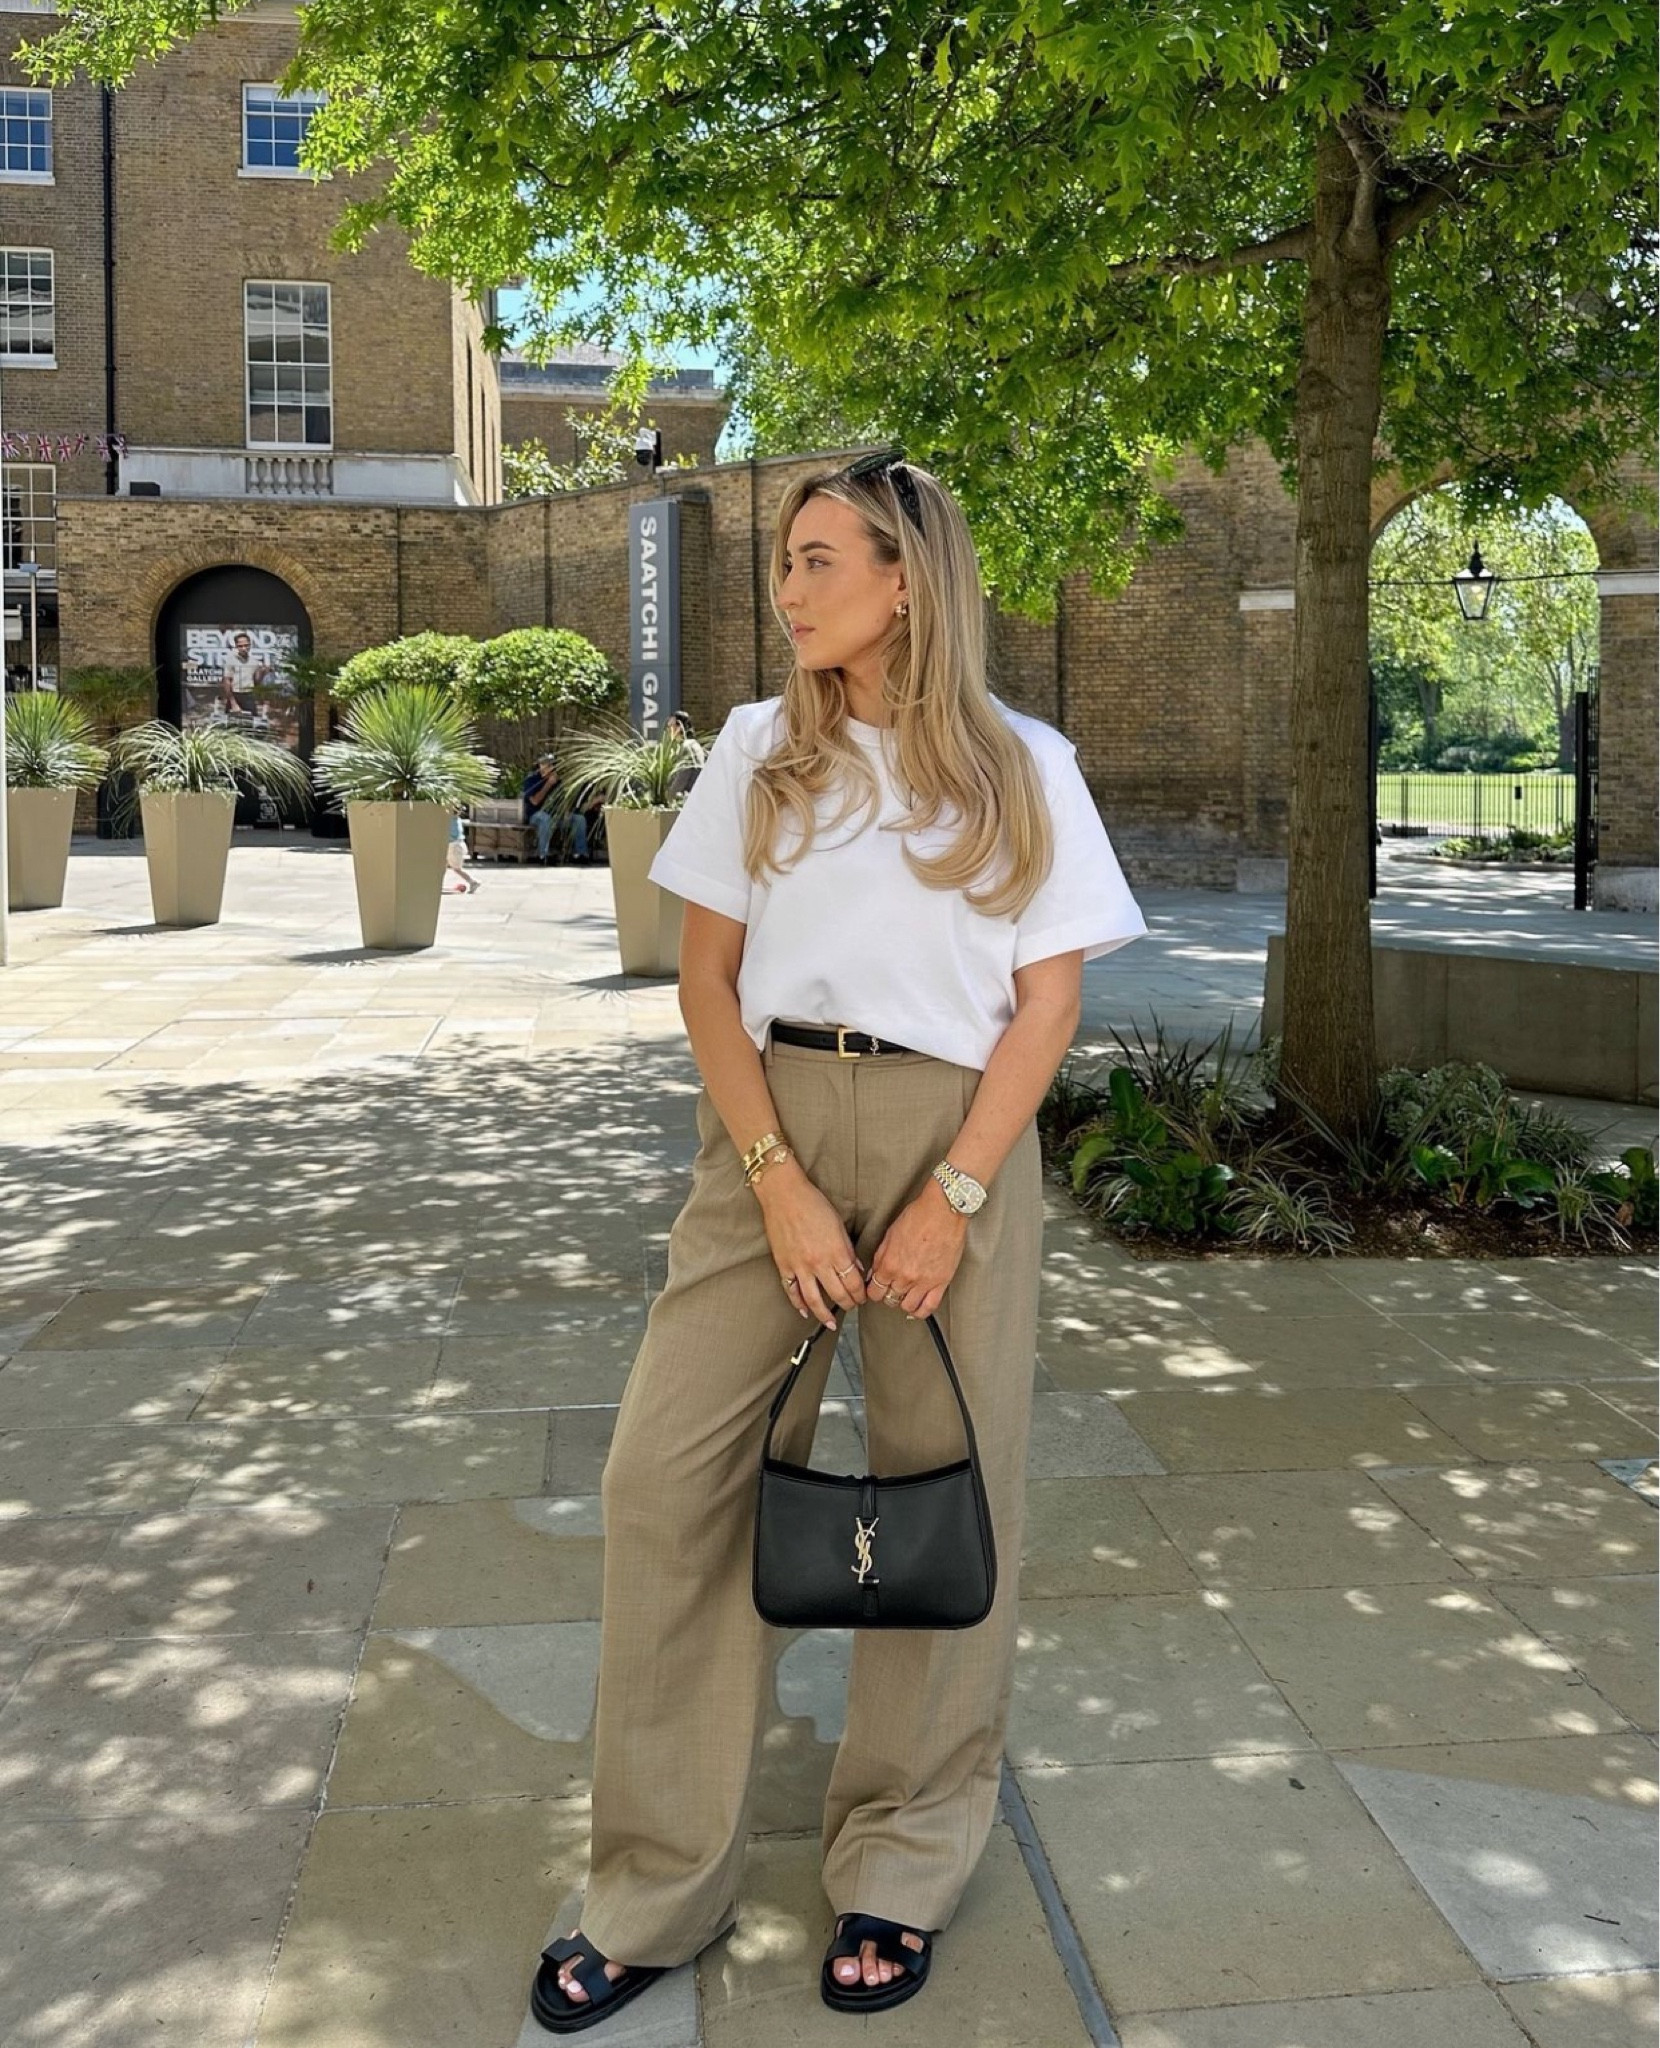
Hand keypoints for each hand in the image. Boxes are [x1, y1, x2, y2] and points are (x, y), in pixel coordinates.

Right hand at [754, 1162, 866, 1330]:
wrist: (784, 1195)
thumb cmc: (813, 1204)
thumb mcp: (839, 1225)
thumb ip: (848, 1250)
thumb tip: (856, 1268)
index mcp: (836, 1252)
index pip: (853, 1283)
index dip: (860, 1294)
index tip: (862, 1297)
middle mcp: (819, 1263)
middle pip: (837, 1294)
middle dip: (847, 1304)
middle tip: (851, 1307)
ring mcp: (800, 1266)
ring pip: (814, 1300)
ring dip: (824, 1314)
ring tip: (830, 1323)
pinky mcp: (784, 1265)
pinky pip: (791, 1291)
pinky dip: (798, 1303)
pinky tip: (804, 1310)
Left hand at [865, 1182, 966, 1321]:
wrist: (944, 1211)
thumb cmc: (919, 1216)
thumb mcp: (890, 1235)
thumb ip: (880, 1257)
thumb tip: (874, 1273)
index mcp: (889, 1263)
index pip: (874, 1291)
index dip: (874, 1291)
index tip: (876, 1289)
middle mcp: (905, 1276)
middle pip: (889, 1299)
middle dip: (888, 1295)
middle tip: (891, 1290)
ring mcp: (923, 1281)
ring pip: (907, 1306)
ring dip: (904, 1302)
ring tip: (905, 1295)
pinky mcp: (941, 1282)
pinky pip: (929, 1307)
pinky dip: (921, 1311)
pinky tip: (918, 1307)